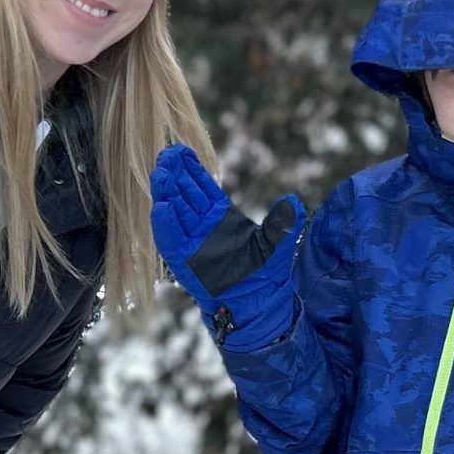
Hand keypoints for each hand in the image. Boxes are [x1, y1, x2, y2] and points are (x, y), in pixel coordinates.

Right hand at [149, 143, 306, 341]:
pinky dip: (166, 224)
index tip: (181, 149)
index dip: (192, 169)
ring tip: (160, 173)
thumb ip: (282, 222)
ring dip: (166, 193)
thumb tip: (294, 200)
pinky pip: (171, 240)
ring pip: (174, 212)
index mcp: (221, 216)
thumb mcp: (276, 244)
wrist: (257, 303)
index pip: (202, 186)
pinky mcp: (184, 260)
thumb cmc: (264, 274)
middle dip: (175, 174)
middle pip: (184, 193)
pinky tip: (161, 206)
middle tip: (167, 153)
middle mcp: (202, 226)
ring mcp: (191, 242)